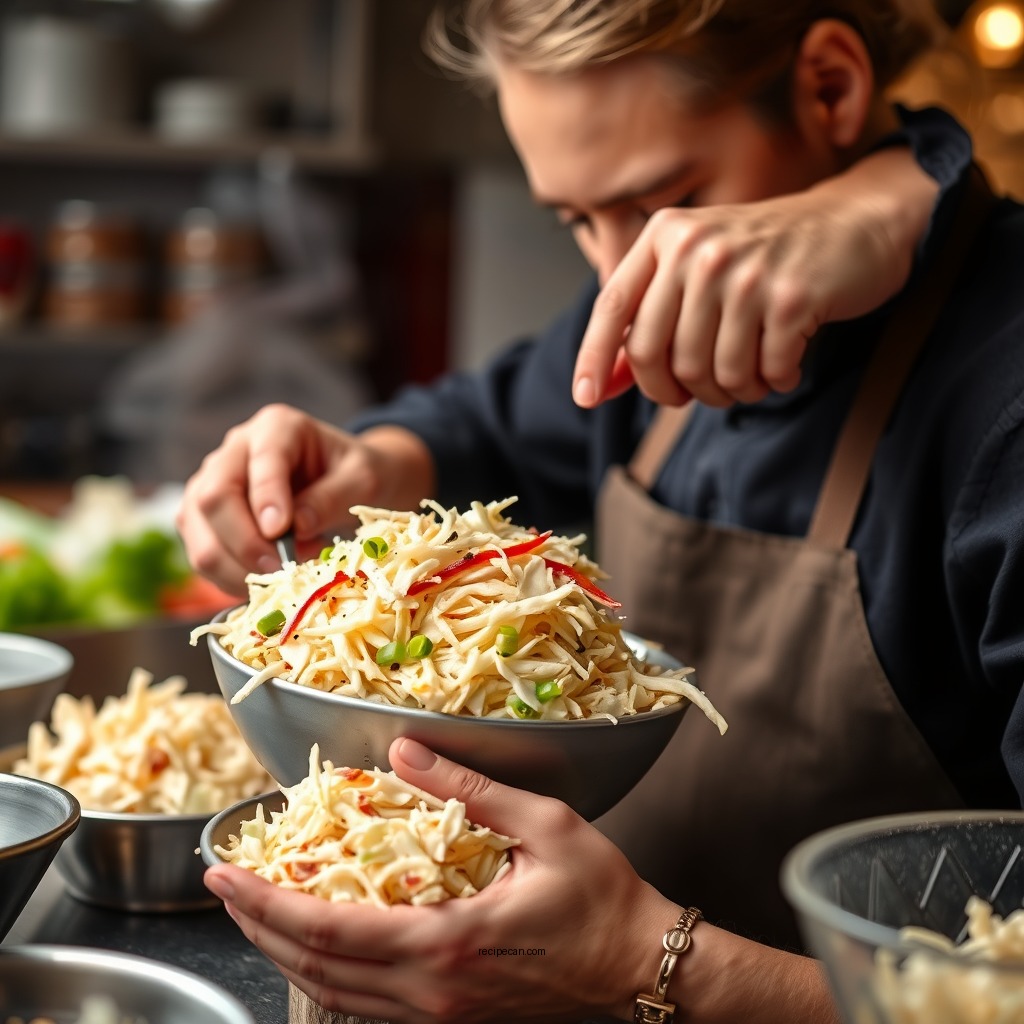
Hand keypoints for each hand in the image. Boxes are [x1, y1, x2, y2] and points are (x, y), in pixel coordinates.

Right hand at [175, 404, 434, 594]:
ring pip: (200, 534)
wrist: (347, 483)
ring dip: (238, 568)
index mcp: (276, 428)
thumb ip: (332, 497)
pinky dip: (231, 579)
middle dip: (246, 543)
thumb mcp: (363, 480)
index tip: (282, 533)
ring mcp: (211, 485)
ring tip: (284, 575)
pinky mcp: (204, 521)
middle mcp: (234, 451)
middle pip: (214, 497)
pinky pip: (203, 556)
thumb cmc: (356, 476)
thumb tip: (295, 526)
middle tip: (284, 569)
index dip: (267, 498)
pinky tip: (267, 582)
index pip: (260, 460)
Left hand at [203, 738, 676, 1022]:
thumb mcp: (544, 824)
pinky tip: (316, 947)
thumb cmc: (602, 897)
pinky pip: (366, 1006)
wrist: (641, 967)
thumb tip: (405, 750)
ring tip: (253, 911)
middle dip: (257, 927)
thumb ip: (468, 788)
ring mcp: (440, 1014)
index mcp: (449, 941)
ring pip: (334, 996)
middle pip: (315, 969)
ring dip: (284, 953)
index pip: (330, 929)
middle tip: (221, 886)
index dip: (267, 902)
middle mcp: (433, 990)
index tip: (225, 873)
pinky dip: (325, 975)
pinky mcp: (452, 1018)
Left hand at [573, 148, 937, 408]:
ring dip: (732, 391)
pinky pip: (763, 372)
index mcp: (667, 236)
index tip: (585, 399)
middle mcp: (700, 248)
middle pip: (656, 353)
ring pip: (710, 372)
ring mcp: (746, 271)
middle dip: (674, 390)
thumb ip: (647, 322)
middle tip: (700, 394)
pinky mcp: (792, 296)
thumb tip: (598, 386)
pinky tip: (785, 363)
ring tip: (751, 374)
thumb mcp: (697, 272)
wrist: (856, 222)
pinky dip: (773, 380)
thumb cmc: (766, 257)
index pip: (613, 306)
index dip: (594, 357)